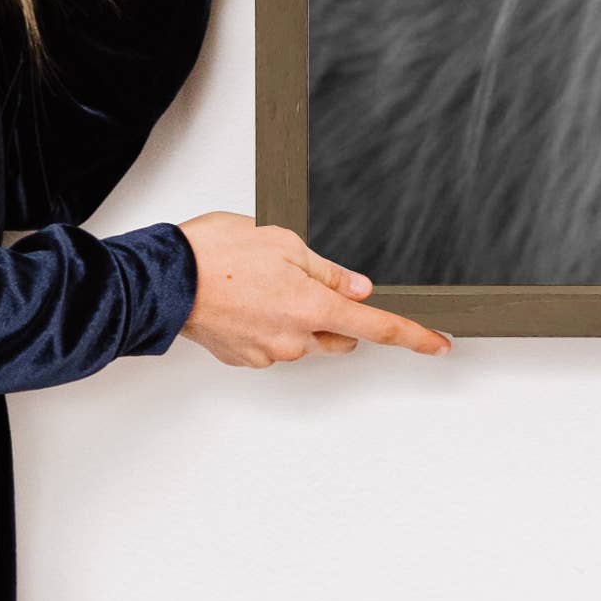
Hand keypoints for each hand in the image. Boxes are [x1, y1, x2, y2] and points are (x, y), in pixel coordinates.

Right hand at [177, 212, 451, 366]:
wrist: (162, 280)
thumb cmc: (215, 254)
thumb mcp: (285, 242)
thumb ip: (328, 271)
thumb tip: (358, 288)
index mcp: (312, 308)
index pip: (378, 326)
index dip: (413, 336)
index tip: (438, 345)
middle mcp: (294, 339)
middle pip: (339, 335)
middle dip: (336, 314)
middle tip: (305, 281)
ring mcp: (267, 353)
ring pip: (303, 339)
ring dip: (297, 317)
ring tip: (263, 284)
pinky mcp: (243, 358)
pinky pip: (272, 344)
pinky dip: (269, 325)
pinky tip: (247, 300)